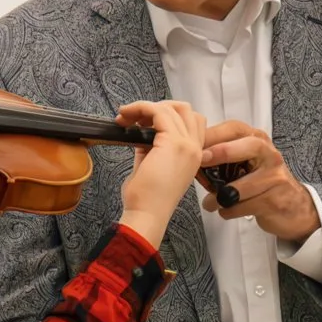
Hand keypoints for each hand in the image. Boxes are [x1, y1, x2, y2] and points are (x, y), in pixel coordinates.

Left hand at [116, 99, 207, 244]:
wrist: (147, 214)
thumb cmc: (147, 199)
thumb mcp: (151, 165)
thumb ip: (151, 146)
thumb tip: (141, 131)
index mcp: (192, 156)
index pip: (190, 123)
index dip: (167, 115)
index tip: (143, 123)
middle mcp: (194, 148)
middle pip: (185, 110)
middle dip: (160, 107)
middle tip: (136, 118)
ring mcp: (187, 145)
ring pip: (173, 108)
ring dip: (146, 107)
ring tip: (127, 117)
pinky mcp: (173, 143)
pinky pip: (158, 112)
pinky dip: (140, 108)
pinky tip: (126, 116)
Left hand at [197, 121, 320, 241]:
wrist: (295, 208)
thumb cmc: (264, 183)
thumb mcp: (247, 162)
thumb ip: (224, 156)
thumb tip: (192, 157)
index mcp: (258, 141)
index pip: (235, 130)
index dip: (214, 135)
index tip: (194, 143)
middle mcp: (269, 155)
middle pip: (249, 146)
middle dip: (223, 151)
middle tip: (202, 160)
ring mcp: (275, 178)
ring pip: (241, 186)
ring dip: (219, 197)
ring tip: (209, 202)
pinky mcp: (274, 200)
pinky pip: (244, 206)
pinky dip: (229, 211)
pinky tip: (227, 209)